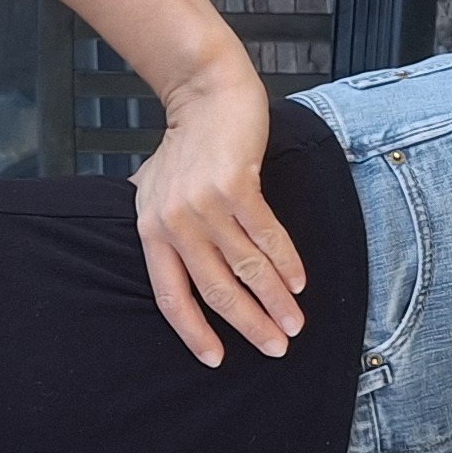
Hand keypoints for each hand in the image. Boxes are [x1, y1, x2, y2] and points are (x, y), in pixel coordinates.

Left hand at [133, 72, 308, 365]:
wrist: (205, 92)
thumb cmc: (183, 143)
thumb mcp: (153, 189)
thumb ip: (160, 227)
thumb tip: (169, 263)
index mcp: (152, 231)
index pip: (171, 296)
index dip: (194, 332)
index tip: (216, 360)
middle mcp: (175, 223)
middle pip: (215, 290)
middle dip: (249, 325)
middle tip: (276, 350)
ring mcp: (205, 204)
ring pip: (246, 267)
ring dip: (275, 301)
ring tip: (295, 324)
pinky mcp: (236, 185)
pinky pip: (267, 236)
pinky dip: (286, 263)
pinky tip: (299, 284)